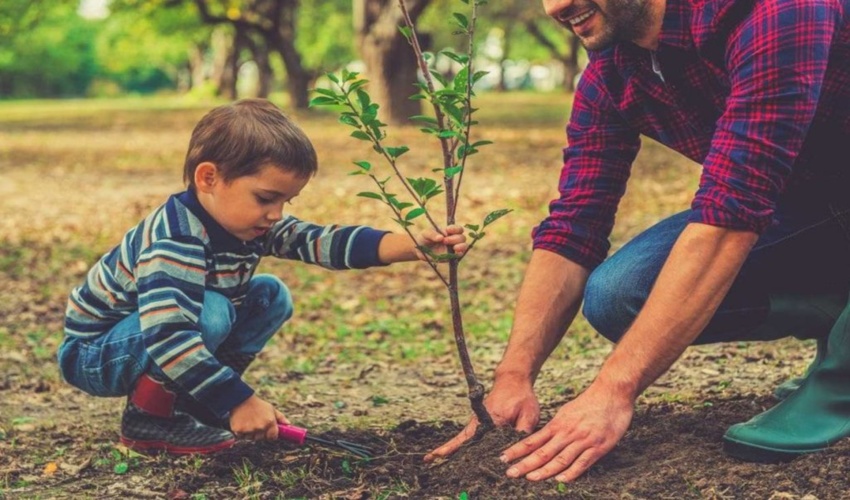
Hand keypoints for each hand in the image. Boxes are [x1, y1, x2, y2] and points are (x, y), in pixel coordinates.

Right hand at [229, 394, 288, 440]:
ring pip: (251, 438)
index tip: (268, 432)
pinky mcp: (239, 430)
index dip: (271, 435)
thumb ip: (280, 418)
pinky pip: (242, 437)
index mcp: (270, 422)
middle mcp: (260, 427)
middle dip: (260, 433)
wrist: (241, 399)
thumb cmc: (258, 404)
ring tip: (249, 422)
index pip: (273, 437)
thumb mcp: (271, 409)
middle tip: (256, 423)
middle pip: (261, 438)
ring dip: (250, 433)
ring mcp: (249, 429)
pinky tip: (242, 422)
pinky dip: (241, 432)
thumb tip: (288, 424)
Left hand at [414, 225, 467, 260]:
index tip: (448, 230)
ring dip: (461, 246)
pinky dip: (459, 253)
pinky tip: (455, 253)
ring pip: (464, 245)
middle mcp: (453, 239)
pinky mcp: (451, 257)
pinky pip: (459, 255)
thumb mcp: (425, 233)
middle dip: (455, 239)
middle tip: (444, 241)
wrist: (419, 250)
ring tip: (454, 247)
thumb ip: (432, 233)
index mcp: (448, 231)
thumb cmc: (423, 238)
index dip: (455, 229)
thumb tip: (441, 238)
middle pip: (462, 237)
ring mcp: (452, 248)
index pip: (458, 229)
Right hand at [424, 374, 539, 460]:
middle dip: (446, 450)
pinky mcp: (478, 423)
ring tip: (430, 459)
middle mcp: (480, 421)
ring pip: (461, 438)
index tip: (448, 456)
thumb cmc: (522, 397)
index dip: (465, 451)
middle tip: (429, 459)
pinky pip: (465, 436)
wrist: (513, 380)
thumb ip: (522, 434)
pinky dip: (456, 444)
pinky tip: (447, 453)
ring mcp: (476, 422)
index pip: (477, 439)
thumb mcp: (529, 415)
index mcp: (491, 420)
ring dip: (448, 448)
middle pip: (462, 439)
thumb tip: (516, 453)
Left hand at [501, 383, 633, 481]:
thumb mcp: (567, 412)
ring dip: (544, 470)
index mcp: (557, 424)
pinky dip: (571, 472)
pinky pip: (582, 462)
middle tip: (510, 473)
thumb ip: (556, 427)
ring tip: (530, 478)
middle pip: (542, 452)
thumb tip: (542, 438)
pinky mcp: (598, 447)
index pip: (533, 440)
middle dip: (525, 464)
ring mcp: (582, 440)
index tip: (504, 458)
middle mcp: (567, 433)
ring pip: (560, 459)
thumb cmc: (589, 402)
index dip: (517, 450)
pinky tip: (561, 479)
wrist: (612, 393)